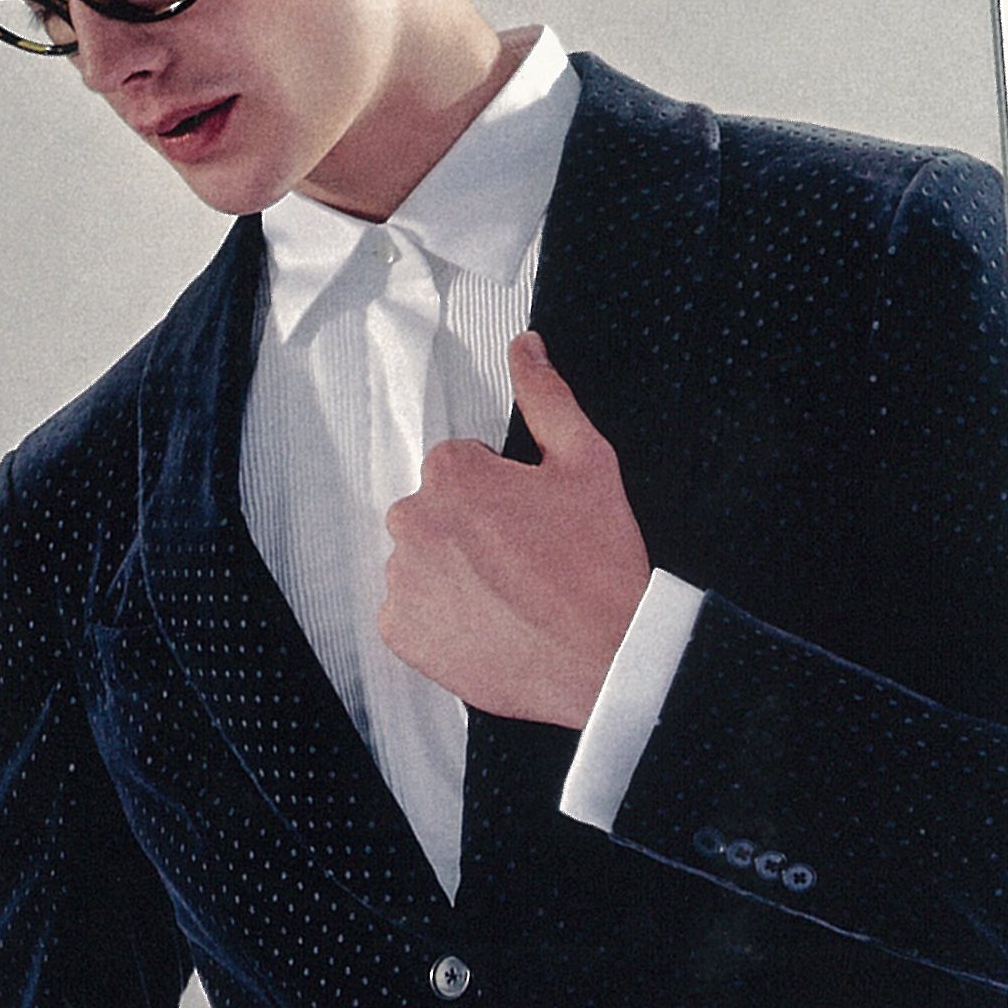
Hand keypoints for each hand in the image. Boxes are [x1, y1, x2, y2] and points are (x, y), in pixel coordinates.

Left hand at [378, 333, 651, 726]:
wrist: (605, 660)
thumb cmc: (599, 566)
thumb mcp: (587, 462)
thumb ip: (547, 396)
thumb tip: (526, 348)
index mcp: (451, 472)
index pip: (461, 466)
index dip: (503, 492)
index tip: (531, 520)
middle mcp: (415, 520)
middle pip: (436, 510)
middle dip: (472, 528)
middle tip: (526, 559)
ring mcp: (404, 579)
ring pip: (422, 559)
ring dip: (455, 571)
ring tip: (511, 594)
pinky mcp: (401, 631)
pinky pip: (409, 612)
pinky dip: (440, 618)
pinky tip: (487, 622)